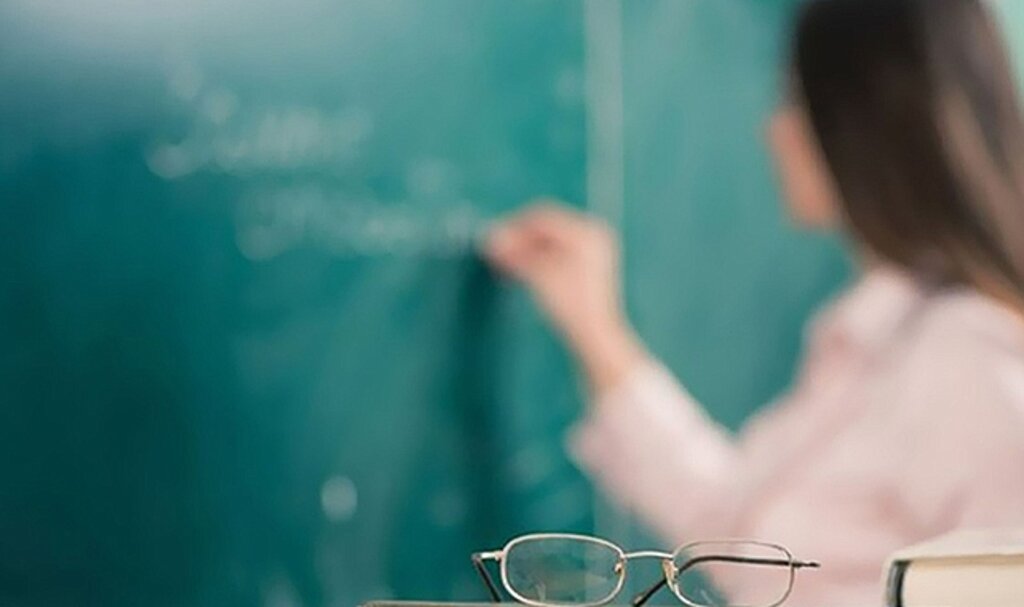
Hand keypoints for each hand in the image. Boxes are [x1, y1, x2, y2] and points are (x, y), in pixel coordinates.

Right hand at [484, 201, 646, 392]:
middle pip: (546, 228)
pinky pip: (558, 252)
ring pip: (550, 240)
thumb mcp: (538, 275)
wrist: (595, 335)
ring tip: (504, 262)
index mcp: (587, 231)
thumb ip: (514, 253)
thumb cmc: (570, 305)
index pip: (542, 217)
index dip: (513, 227)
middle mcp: (593, 234)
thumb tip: (489, 238)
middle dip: (519, 239)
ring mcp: (593, 249)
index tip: (492, 239)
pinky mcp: (588, 265)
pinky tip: (520, 267)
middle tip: (495, 251)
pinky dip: (537, 258)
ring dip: (525, 249)